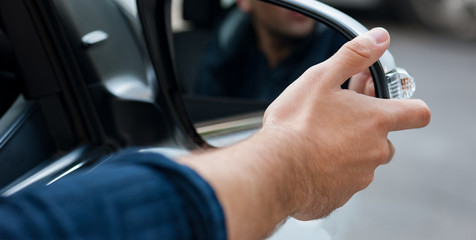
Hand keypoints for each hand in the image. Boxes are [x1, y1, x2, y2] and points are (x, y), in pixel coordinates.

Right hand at [262, 27, 429, 219]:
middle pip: (384, 139)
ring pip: (362, 161)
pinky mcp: (341, 197)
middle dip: (365, 129)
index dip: (409, 107)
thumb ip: (353, 57)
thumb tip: (378, 40)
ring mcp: (360, 177)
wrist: (274, 169)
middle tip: (337, 118)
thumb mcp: (321, 78)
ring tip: (316, 141)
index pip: (417, 113)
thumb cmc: (295, 124)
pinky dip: (331, 172)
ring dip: (347, 150)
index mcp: (376, 120)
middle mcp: (375, 151)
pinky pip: (342, 181)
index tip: (389, 104)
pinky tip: (309, 162)